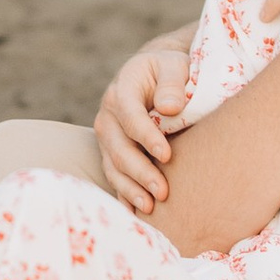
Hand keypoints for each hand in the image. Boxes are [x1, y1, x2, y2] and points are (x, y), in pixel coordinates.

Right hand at [95, 27, 194, 213]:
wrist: (154, 75)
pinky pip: (114, 176)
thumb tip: (169, 108)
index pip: (131, 117)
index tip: (167, 155)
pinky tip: (136, 213)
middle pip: (119, 148)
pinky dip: (124, 194)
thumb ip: (172, 83)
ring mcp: (107, 136)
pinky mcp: (110, 152)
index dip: (147, 137)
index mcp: (122, 90)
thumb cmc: (168, 71)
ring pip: (113, 167)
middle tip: (163, 191)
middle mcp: (107, 115)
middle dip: (140, 172)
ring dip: (131, 188)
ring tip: (151, 206)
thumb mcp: (173, 66)